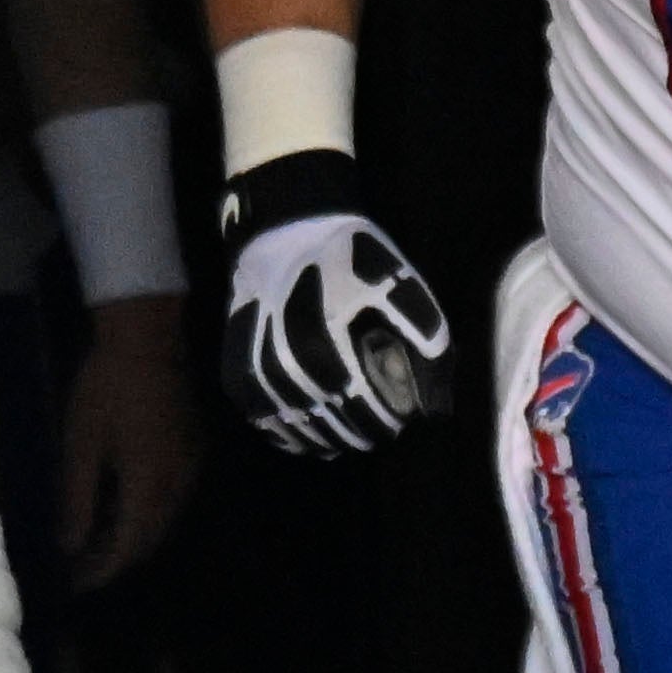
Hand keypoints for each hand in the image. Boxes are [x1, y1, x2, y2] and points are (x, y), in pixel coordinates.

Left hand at [60, 293, 199, 580]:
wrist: (146, 337)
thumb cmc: (104, 389)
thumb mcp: (81, 446)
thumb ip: (77, 500)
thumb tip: (70, 547)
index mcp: (150, 486)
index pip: (129, 547)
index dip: (102, 571)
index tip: (76, 585)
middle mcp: (179, 485)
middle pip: (151, 539)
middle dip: (117, 559)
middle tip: (81, 569)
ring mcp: (191, 467)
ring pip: (163, 520)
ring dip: (132, 537)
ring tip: (95, 545)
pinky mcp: (193, 450)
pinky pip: (171, 498)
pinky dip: (145, 514)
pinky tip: (121, 509)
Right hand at [217, 152, 447, 458]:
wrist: (284, 234)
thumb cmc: (348, 259)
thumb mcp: (398, 286)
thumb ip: (424, 342)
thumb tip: (435, 408)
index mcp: (326, 346)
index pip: (366, 410)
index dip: (388, 422)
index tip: (402, 420)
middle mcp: (285, 367)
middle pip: (334, 426)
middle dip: (362, 432)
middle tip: (378, 430)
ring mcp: (256, 374)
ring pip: (299, 431)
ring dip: (328, 438)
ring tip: (348, 434)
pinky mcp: (236, 376)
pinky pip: (265, 424)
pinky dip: (290, 434)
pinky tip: (310, 431)